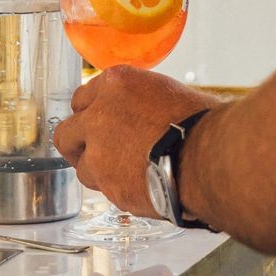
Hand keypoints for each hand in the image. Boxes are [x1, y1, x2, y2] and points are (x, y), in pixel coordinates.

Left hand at [52, 68, 220, 217]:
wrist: (209, 158)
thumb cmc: (202, 123)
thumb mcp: (169, 93)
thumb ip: (142, 100)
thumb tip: (143, 111)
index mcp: (115, 85)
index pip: (82, 98)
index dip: (93, 112)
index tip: (101, 122)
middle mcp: (99, 116)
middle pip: (66, 133)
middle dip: (78, 144)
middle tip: (96, 151)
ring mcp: (99, 154)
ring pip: (82, 168)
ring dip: (99, 172)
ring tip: (126, 173)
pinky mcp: (108, 186)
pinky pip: (105, 191)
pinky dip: (119, 191)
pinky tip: (141, 186)